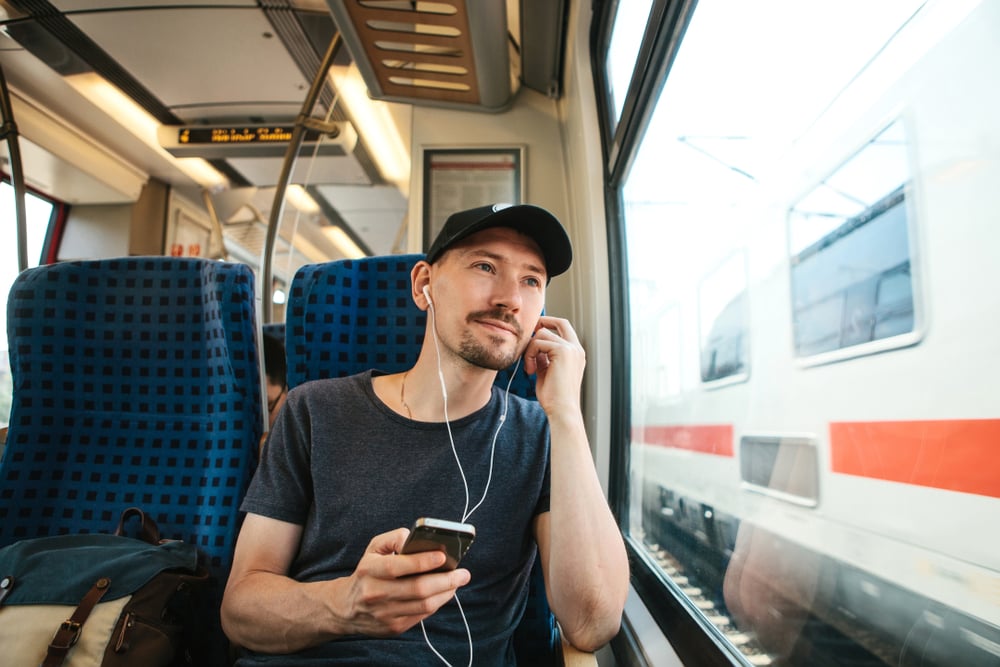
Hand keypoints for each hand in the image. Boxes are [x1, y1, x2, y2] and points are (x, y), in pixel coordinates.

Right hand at [338, 528, 470, 636]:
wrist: (346, 608)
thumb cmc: (368, 572)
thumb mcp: (373, 548)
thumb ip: (394, 538)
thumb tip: (415, 538)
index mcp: (370, 570)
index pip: (398, 566)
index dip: (423, 561)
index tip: (443, 556)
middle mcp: (376, 593)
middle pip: (418, 589)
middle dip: (445, 580)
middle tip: (464, 573)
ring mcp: (385, 613)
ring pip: (424, 605)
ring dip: (446, 593)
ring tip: (457, 582)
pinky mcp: (393, 627)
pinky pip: (422, 615)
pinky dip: (437, 603)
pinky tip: (444, 593)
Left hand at [522, 315, 585, 415]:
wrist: (562, 410)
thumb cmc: (554, 397)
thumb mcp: (547, 371)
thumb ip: (544, 357)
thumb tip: (534, 346)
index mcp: (576, 354)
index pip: (565, 329)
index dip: (549, 325)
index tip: (534, 333)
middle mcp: (576, 349)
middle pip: (560, 322)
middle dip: (541, 323)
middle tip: (528, 335)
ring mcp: (571, 349)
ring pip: (542, 334)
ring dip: (530, 349)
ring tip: (529, 368)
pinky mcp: (563, 351)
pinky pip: (538, 342)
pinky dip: (529, 355)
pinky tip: (530, 371)